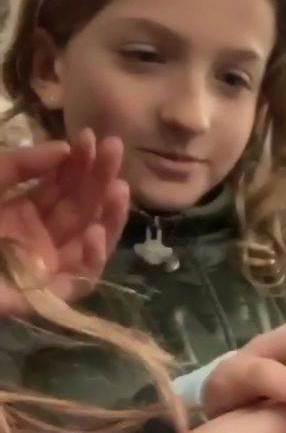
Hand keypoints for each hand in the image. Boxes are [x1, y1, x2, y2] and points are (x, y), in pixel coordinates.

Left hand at [0, 130, 128, 316]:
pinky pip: (79, 282)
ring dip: (107, 215)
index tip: (91, 136)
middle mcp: (38, 238)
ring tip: (118, 187)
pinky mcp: (44, 295)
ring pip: (88, 242)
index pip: (61, 187)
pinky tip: (95, 233)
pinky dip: (91, 259)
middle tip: (114, 148)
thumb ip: (19, 165)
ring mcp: (44, 267)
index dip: (79, 163)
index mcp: (20, 212)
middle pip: (80, 209)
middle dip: (98, 179)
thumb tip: (63, 149)